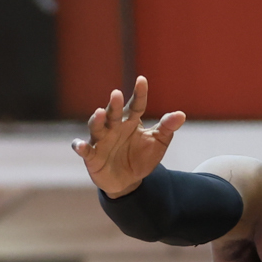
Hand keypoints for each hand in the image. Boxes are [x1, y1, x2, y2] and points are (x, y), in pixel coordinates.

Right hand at [72, 76, 186, 198]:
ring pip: (97, 127)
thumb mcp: (158, 143)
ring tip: (100, 113)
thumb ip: (167, 128)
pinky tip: (80, 145)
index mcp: (131, 121)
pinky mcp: (92, 156)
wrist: (128, 181)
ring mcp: (101, 140)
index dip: (139, 93)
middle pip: (113, 113)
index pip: (136, 105)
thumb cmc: (142, 157)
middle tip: (116, 94)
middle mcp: (114, 127)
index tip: (142, 80)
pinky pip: (85, 151)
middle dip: (114, 104)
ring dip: (97, 120)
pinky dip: (80, 147)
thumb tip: (181, 115)